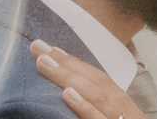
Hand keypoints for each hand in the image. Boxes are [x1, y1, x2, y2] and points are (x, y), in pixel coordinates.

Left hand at [29, 40, 155, 118]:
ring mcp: (118, 117)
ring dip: (68, 76)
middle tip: (37, 46)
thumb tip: (72, 90)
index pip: (94, 76)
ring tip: (45, 63)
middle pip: (92, 79)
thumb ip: (100, 102)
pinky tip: (68, 95)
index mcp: (118, 100)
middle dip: (64, 61)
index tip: (50, 49)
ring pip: (93, 93)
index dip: (73, 62)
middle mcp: (119, 105)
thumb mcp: (117, 113)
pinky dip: (85, 106)